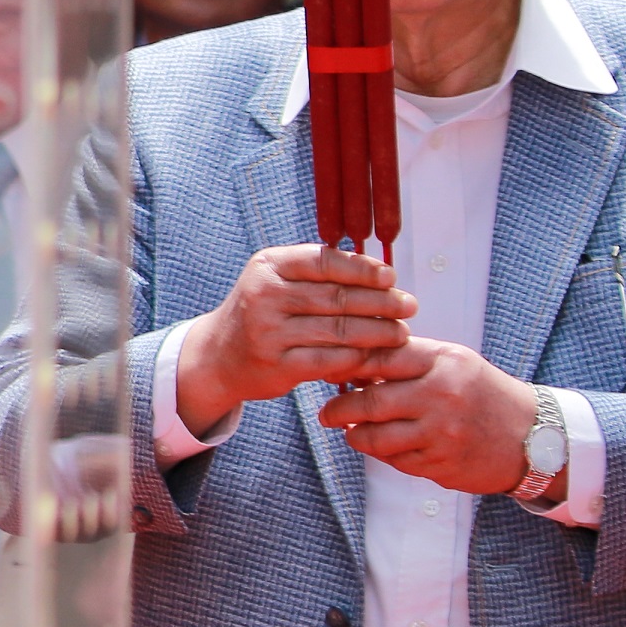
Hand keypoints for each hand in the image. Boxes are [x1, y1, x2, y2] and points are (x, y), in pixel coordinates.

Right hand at [175, 243, 414, 436]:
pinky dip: (357, 358)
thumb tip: (378, 271)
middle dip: (381, 303)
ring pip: (339, 330)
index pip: (325, 261)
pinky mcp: (277, 365)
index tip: (391, 277)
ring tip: (399, 332)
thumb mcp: (275, 280)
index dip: (363, 270)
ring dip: (378, 332)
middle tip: (409, 307)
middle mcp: (264, 295)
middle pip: (338, 297)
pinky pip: (330, 359)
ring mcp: (269, 332)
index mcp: (268, 266)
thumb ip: (316, 272)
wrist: (216, 357)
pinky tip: (373, 355)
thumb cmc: (260, 314)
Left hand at [319, 340, 548, 496]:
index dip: (346, 365)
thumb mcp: (453, 364)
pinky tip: (383, 446)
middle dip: (339, 409)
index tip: (328, 372)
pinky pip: (395, 460)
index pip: (379, 357)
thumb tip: (348, 363)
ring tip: (349, 430)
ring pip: (376, 437)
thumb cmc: (482, 394)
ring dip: (355, 436)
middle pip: (370, 401)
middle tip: (326, 412)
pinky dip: (383, 454)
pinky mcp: (442, 462)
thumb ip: (407, 361)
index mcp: (443, 361)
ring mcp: (442, 431)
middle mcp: (442, 394)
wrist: (535, 437)